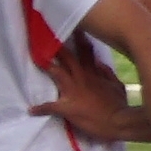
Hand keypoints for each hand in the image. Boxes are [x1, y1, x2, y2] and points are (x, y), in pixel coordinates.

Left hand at [25, 38, 147, 141]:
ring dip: (44, 65)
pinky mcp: (66, 107)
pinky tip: (31, 110)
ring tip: (35, 58)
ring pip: (55, 72)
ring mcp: (72, 91)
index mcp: (93, 73)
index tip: (71, 27)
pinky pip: (49, 107)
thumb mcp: (117, 86)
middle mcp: (81, 77)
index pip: (84, 51)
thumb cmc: (120, 105)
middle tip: (46, 32)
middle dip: (56, 44)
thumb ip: (107, 73)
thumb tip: (99, 62)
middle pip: (66, 56)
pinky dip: (40, 108)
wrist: (119, 122)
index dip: (77, 38)